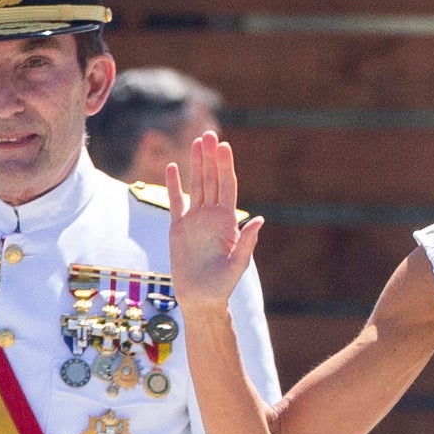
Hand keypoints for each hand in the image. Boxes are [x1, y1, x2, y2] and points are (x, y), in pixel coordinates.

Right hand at [163, 132, 263, 309]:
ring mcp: (195, 220)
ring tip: (196, 143)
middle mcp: (212, 216)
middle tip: (208, 135)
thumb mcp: (237, 265)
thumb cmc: (222, 286)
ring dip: (196, 164)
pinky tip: (173, 168)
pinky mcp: (179, 227)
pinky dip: (174, 185)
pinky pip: (175, 201)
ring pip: (196, 185)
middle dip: (210, 158)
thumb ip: (247, 242)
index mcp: (227, 222)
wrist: (201, 299)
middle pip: (212, 180)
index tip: (224, 147)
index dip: (225, 166)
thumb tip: (260, 220)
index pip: (227, 187)